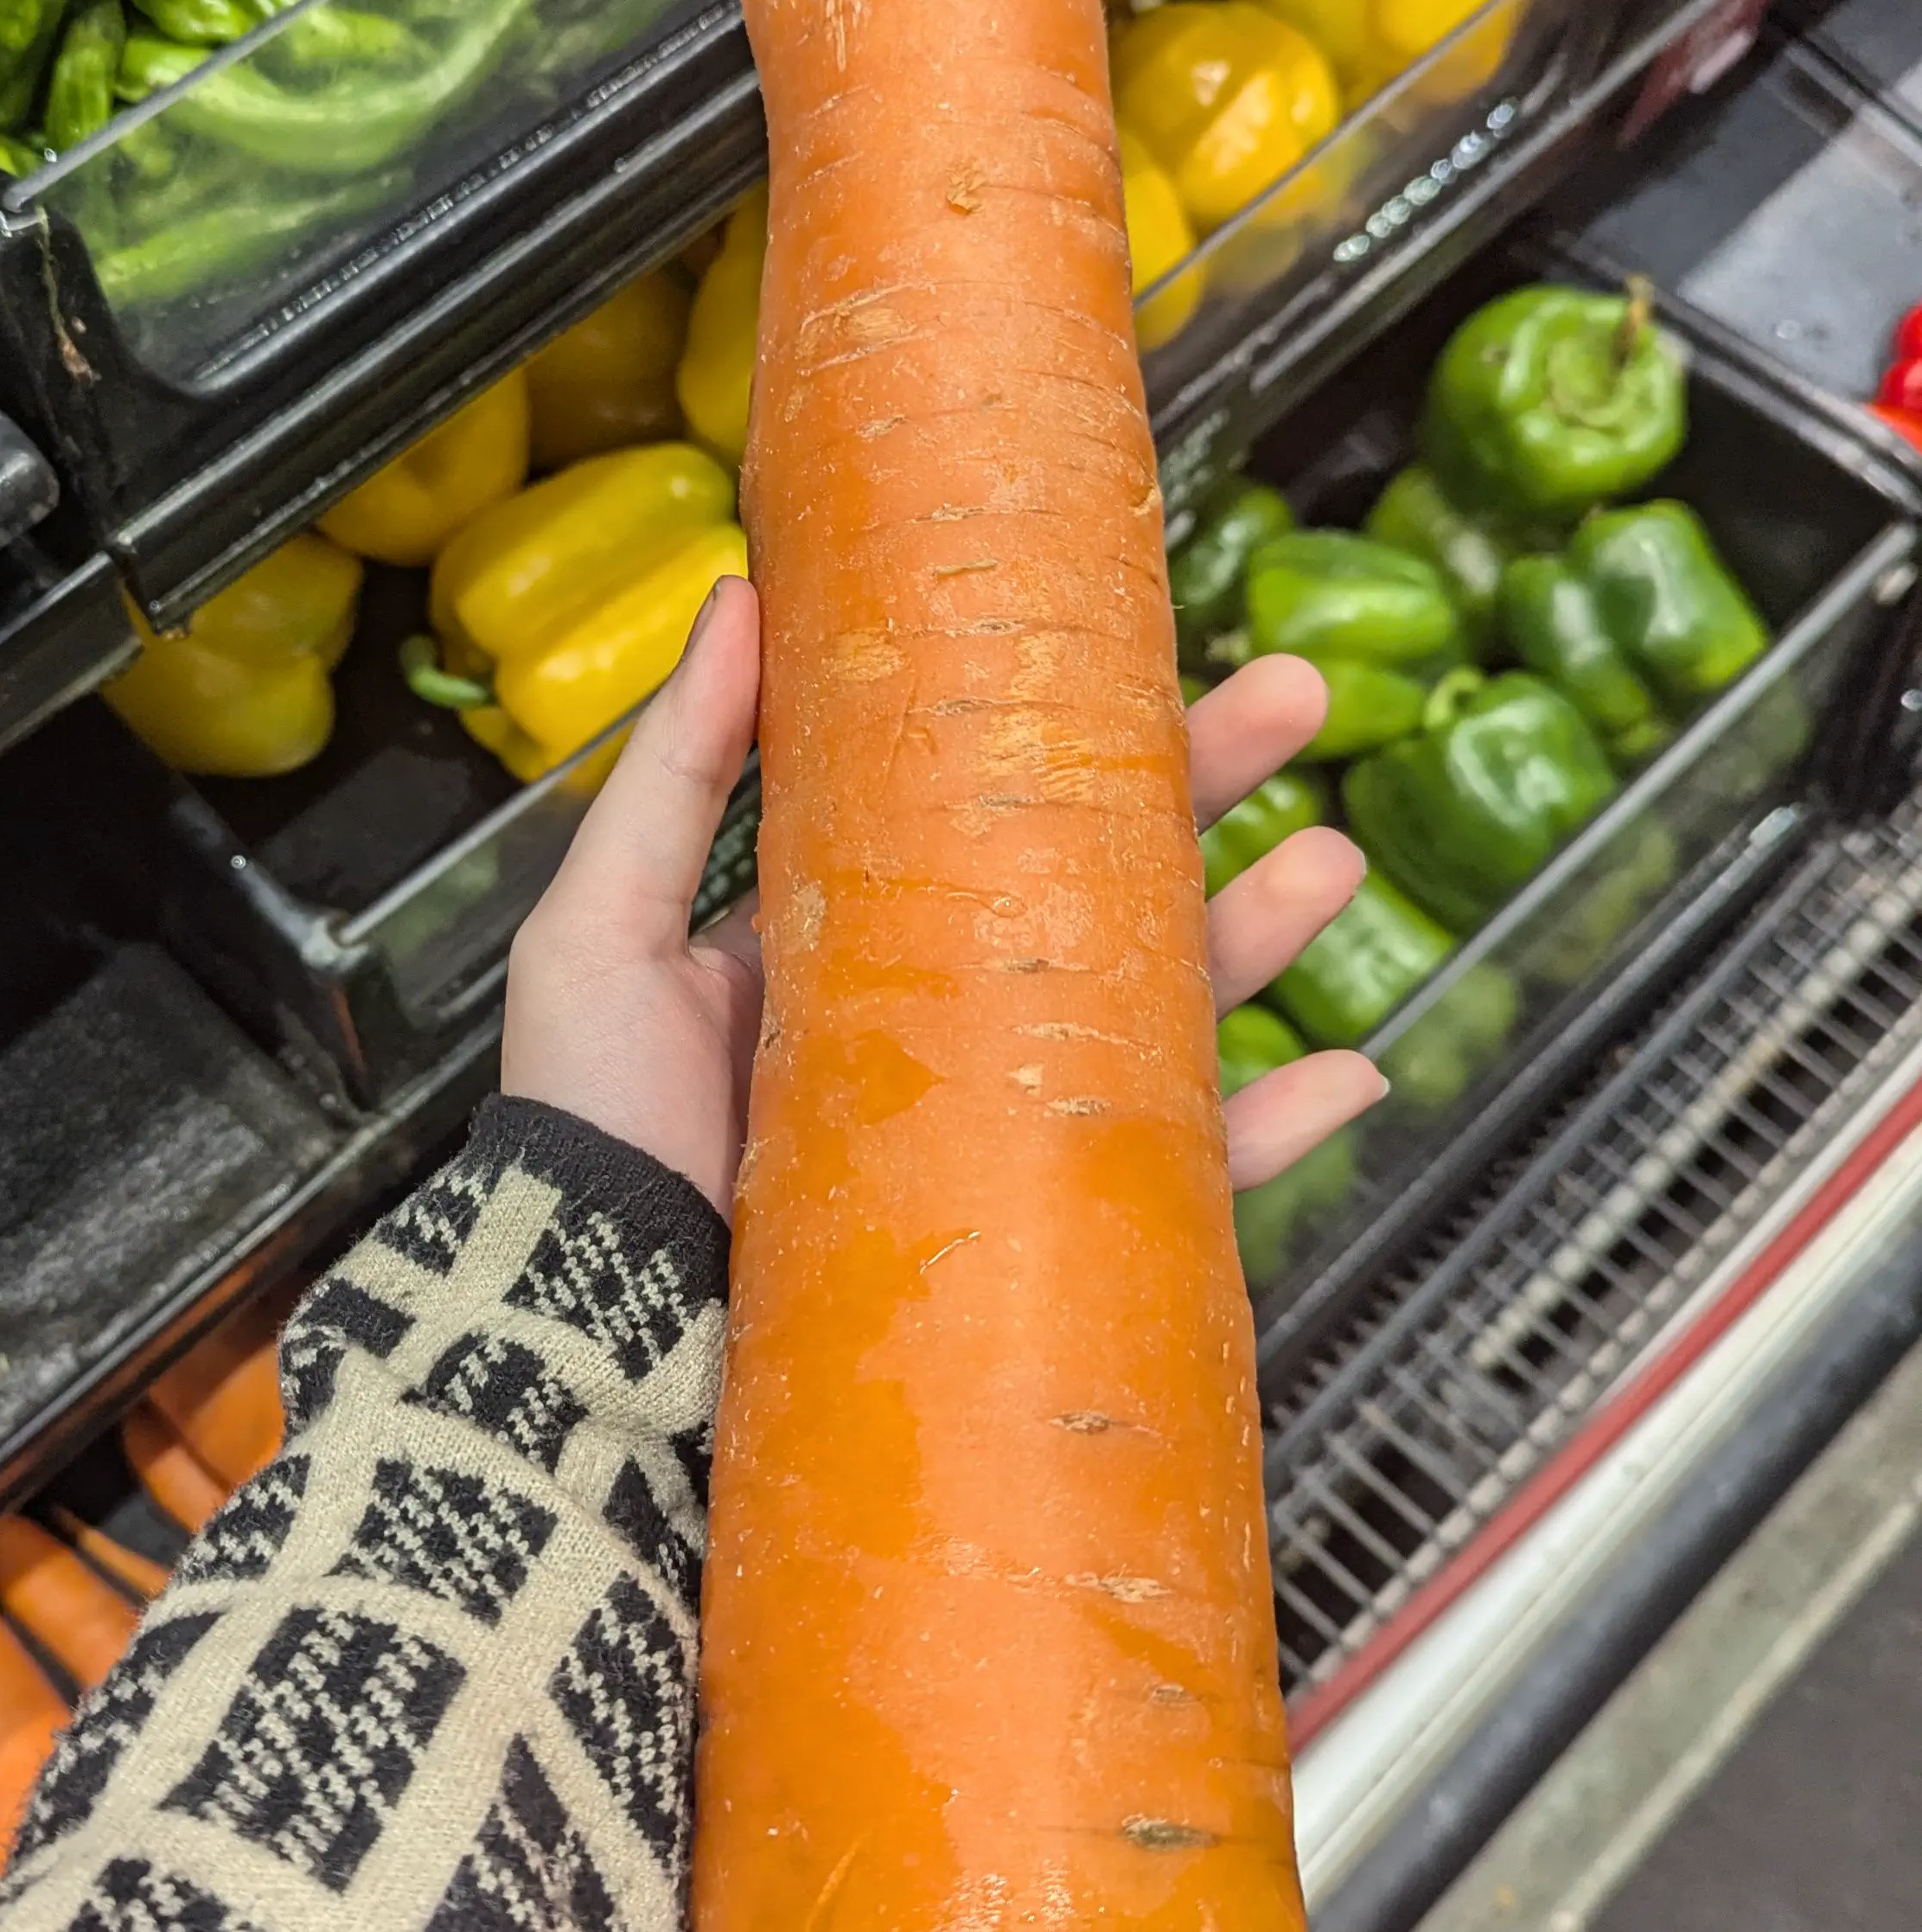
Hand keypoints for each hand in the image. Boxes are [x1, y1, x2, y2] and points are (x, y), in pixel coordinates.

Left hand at [501, 581, 1385, 1217]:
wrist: (599, 1335)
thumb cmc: (585, 1132)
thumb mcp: (604, 926)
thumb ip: (677, 771)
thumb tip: (740, 595)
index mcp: (842, 943)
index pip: (983, 811)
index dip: (1072, 731)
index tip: (1147, 642)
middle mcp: (931, 1026)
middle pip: (1100, 889)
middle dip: (1205, 795)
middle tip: (1292, 704)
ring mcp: (992, 1131)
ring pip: (1161, 1016)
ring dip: (1256, 935)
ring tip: (1326, 865)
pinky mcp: (1033, 1240)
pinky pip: (1180, 1189)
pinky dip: (1269, 1135)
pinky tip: (1345, 1078)